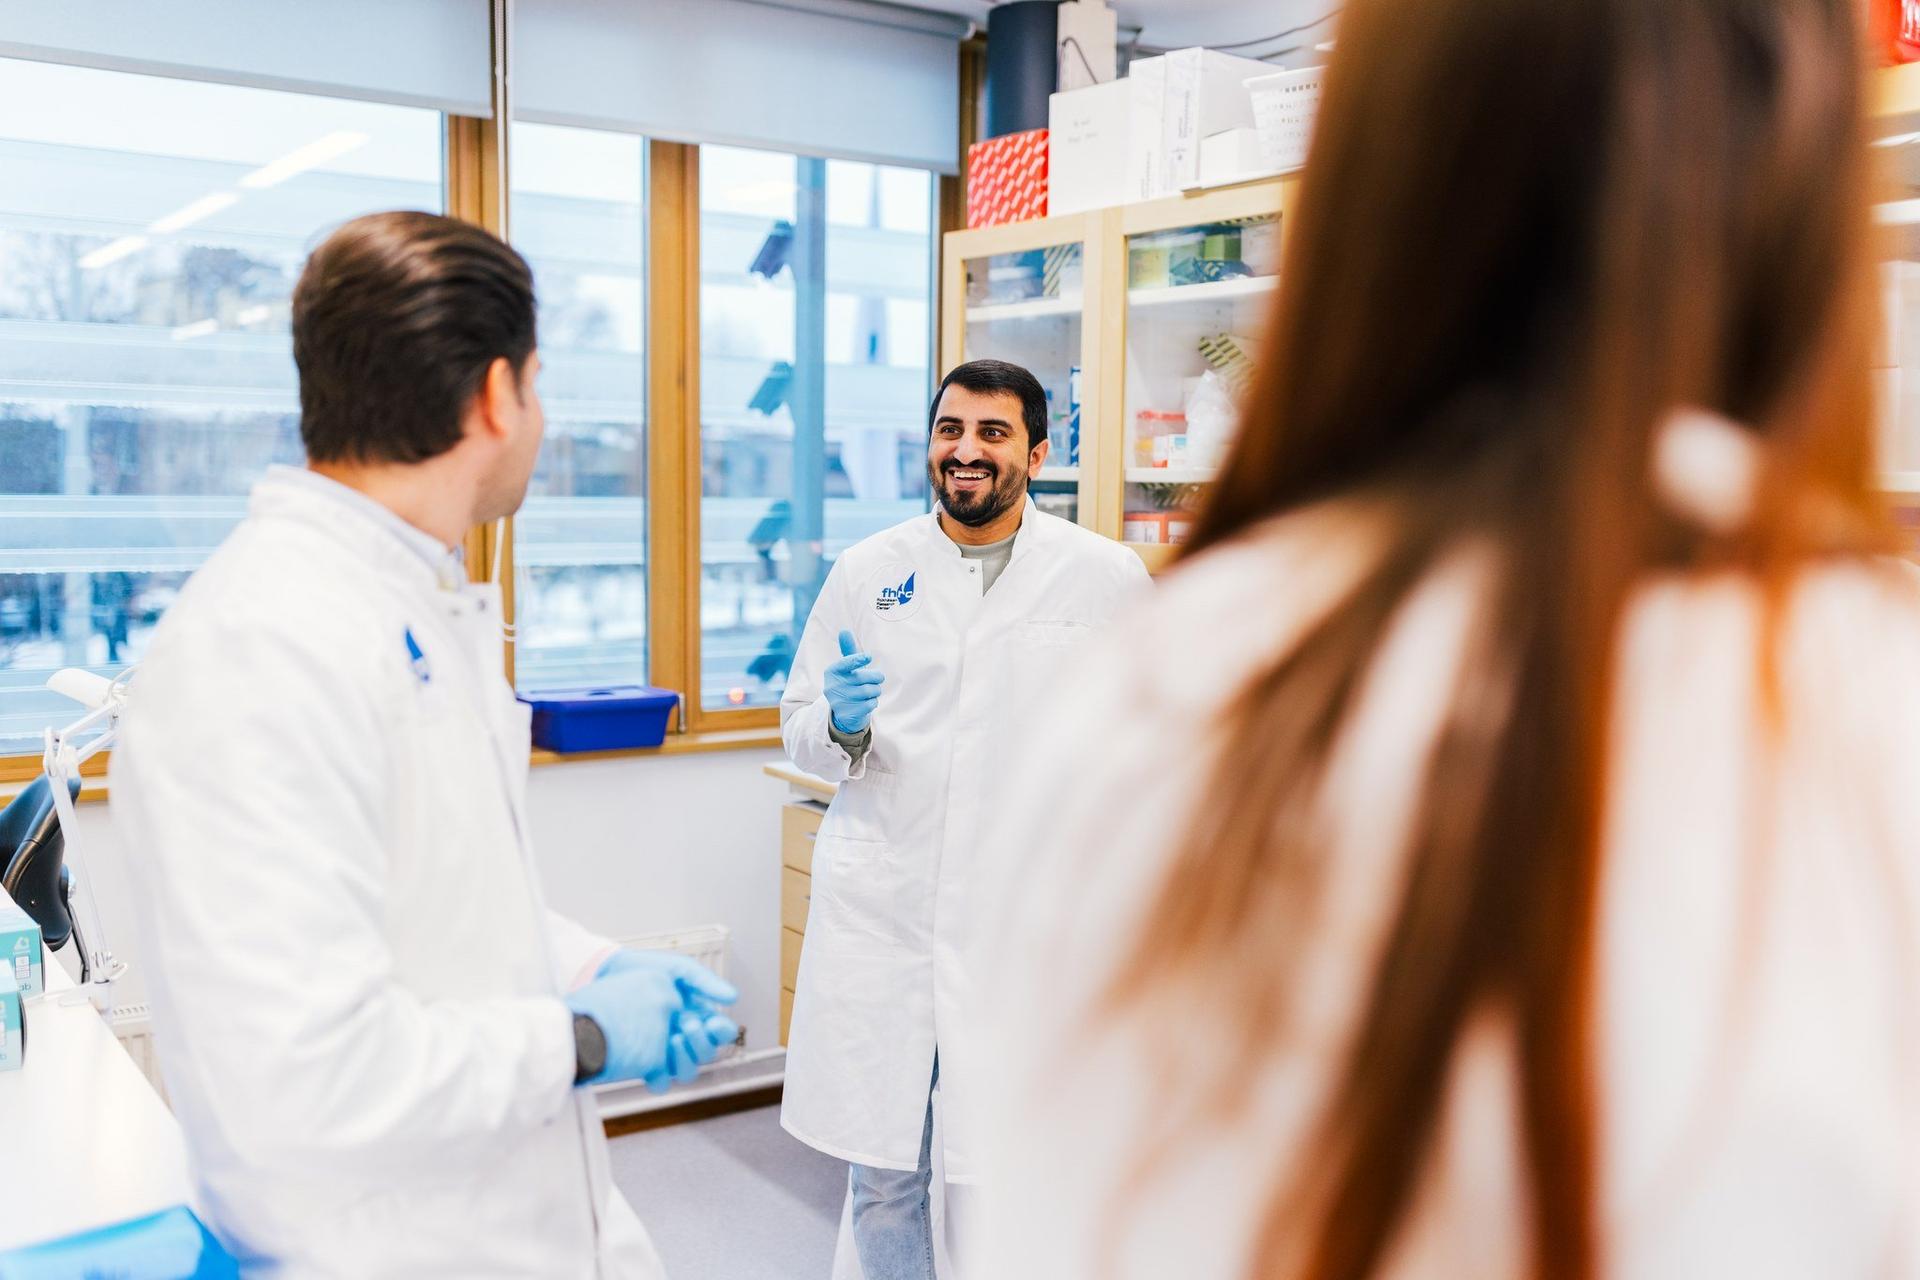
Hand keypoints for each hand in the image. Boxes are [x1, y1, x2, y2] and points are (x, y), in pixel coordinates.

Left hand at [584, 950, 740, 1089]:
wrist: (607, 974)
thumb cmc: (644, 969)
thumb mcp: (678, 969)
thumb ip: (705, 982)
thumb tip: (734, 996)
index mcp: (698, 1015)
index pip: (721, 1032)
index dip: (722, 1031)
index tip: (713, 1021)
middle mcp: (685, 1037)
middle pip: (707, 1055)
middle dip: (701, 1042)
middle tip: (687, 1023)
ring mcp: (665, 1052)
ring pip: (687, 1073)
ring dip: (685, 1060)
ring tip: (672, 1038)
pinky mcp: (644, 1062)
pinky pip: (659, 1083)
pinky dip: (660, 1077)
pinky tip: (652, 1062)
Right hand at [824, 630, 883, 734]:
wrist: (844, 711)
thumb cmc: (849, 683)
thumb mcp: (848, 667)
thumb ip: (848, 649)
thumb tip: (844, 630)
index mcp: (832, 671)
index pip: (846, 662)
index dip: (858, 659)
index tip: (868, 657)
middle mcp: (833, 686)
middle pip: (864, 678)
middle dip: (875, 678)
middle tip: (876, 680)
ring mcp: (838, 701)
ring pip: (869, 691)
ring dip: (875, 691)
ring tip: (870, 691)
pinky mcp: (847, 714)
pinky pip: (870, 705)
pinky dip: (873, 702)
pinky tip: (866, 702)